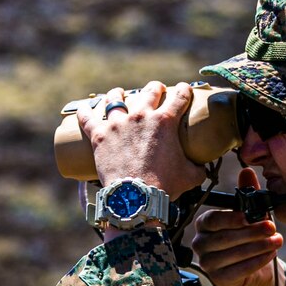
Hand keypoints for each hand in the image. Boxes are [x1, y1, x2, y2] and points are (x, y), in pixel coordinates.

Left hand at [76, 81, 205, 199]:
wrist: (136, 197)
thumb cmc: (164, 186)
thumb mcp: (190, 176)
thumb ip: (198, 168)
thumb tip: (201, 167)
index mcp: (165, 121)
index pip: (180, 96)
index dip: (184, 90)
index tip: (184, 89)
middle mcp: (141, 116)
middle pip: (149, 91)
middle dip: (155, 88)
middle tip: (156, 91)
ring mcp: (118, 124)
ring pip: (116, 99)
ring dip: (119, 94)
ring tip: (118, 93)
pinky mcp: (99, 135)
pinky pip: (87, 117)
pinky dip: (84, 111)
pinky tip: (84, 108)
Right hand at [191, 168, 283, 285]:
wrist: (256, 265)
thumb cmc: (249, 236)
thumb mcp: (251, 212)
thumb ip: (248, 193)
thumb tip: (247, 171)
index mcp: (204, 224)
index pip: (212, 220)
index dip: (230, 219)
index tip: (249, 217)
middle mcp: (200, 243)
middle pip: (223, 238)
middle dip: (251, 233)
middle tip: (271, 227)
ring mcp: (207, 263)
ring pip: (232, 255)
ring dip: (257, 247)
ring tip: (276, 241)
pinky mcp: (218, 279)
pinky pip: (238, 270)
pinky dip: (257, 261)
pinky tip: (270, 254)